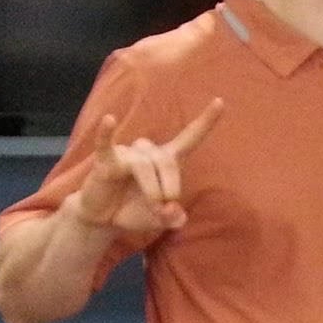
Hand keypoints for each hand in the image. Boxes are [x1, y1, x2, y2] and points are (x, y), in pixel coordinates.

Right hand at [69, 99, 222, 233]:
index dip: (205, 121)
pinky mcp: (105, 161)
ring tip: (152, 206)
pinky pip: (105, 144)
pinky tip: (109, 120)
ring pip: (144, 164)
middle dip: (170, 185)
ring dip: (151, 188)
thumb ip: (173, 218)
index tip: (219, 101)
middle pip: (166, 160)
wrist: (103, 219)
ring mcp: (126, 154)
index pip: (190, 137)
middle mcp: (148, 152)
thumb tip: (172, 212)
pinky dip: (106, 133)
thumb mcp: (160, 220)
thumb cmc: (134, 211)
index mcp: (167, 160)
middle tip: (165, 208)